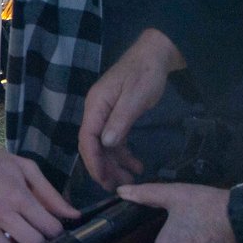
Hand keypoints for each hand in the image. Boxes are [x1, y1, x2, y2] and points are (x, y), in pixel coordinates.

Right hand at [80, 29, 181, 190]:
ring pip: (105, 146)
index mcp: (96, 105)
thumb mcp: (135, 97)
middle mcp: (97, 111)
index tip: (103, 180)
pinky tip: (136, 166)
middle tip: (117, 188)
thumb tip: (106, 144)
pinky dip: (124, 154)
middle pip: (93, 145)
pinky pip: (116, 140)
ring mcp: (106, 114)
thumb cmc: (145, 73)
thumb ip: (120, 121)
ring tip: (131, 180)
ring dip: (116, 164)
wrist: (156, 54)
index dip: (93, 161)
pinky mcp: (117, 116)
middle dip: (103, 167)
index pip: (87, 138)